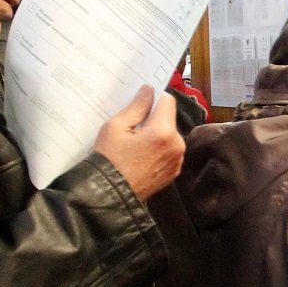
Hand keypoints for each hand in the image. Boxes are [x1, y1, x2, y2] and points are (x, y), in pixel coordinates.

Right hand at [93, 85, 185, 199]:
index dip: (153, 99)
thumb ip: (136, 107)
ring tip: (135, 144)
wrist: (110, 195)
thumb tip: (148, 91)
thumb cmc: (109, 160)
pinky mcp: (174, 170)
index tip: (140, 104)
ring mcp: (178, 160)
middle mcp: (177, 145)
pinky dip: (159, 148)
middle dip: (153, 119)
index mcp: (163, 132)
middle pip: (169, 118)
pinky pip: (170, 150)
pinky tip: (141, 155)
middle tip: (132, 128)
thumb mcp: (116, 127)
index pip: (167, 101)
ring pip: (170, 134)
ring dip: (157, 134)